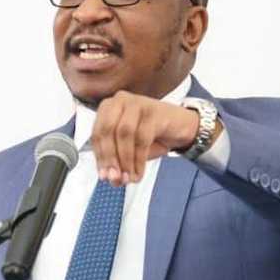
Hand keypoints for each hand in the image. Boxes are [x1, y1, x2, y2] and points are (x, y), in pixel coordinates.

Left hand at [90, 91, 206, 186]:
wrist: (182, 127)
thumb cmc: (152, 134)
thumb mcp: (129, 150)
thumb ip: (118, 161)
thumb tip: (110, 178)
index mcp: (108, 108)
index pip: (96, 134)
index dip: (99, 157)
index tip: (103, 175)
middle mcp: (119, 101)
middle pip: (107, 131)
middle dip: (110, 157)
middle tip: (115, 177)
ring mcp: (137, 103)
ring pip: (124, 133)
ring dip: (125, 159)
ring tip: (129, 176)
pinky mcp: (153, 110)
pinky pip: (142, 137)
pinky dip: (139, 159)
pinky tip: (139, 171)